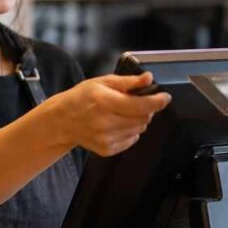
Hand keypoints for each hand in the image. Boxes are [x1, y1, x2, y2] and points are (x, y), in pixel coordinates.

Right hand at [50, 72, 170, 156]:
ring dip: (138, 120)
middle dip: (146, 109)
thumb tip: (148, 78)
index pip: (141, 105)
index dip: (157, 101)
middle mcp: (105, 122)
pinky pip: (132, 140)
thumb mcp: (102, 82)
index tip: (165, 97)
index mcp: (105, 101)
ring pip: (140, 129)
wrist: (62, 121)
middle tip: (135, 102)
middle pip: (143, 118)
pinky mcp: (107, 149)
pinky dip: (130, 131)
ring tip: (122, 113)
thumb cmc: (81, 98)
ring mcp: (106, 138)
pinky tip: (116, 124)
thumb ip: (128, 82)